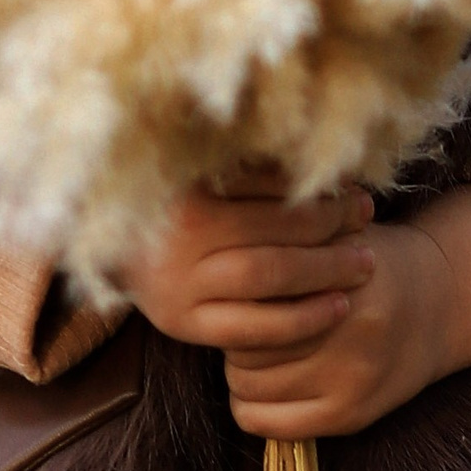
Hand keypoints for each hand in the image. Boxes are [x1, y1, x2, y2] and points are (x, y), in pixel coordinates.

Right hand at [119, 179, 375, 358]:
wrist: (105, 247)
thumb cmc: (166, 199)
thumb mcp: (195, 168)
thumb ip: (244, 159)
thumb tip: (317, 142)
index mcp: (186, 185)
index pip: (267, 183)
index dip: (316, 185)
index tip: (351, 184)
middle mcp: (178, 234)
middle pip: (273, 228)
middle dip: (330, 223)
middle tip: (366, 215)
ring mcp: (178, 283)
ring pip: (268, 276)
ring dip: (326, 269)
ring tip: (364, 262)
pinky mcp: (182, 323)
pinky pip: (254, 328)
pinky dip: (303, 318)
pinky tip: (338, 307)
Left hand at [221, 219, 451, 438]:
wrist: (439, 305)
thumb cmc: (368, 259)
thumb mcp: (333, 231)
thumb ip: (282, 234)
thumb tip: (215, 245)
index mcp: (342, 280)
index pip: (249, 297)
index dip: (232, 290)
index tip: (233, 284)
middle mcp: (350, 334)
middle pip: (244, 342)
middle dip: (233, 329)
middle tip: (240, 317)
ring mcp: (352, 381)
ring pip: (247, 385)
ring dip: (241, 368)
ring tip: (256, 348)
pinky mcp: (351, 417)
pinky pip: (267, 424)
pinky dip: (252, 405)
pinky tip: (264, 383)